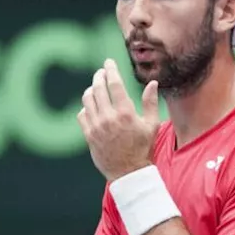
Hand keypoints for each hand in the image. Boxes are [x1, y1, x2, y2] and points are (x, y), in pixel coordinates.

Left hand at [78, 58, 160, 181]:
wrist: (128, 172)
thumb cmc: (143, 148)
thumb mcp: (152, 125)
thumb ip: (151, 102)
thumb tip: (152, 83)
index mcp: (126, 113)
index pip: (114, 84)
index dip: (110, 69)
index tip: (108, 62)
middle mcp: (109, 118)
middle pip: (98, 88)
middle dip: (99, 76)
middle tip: (101, 72)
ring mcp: (97, 127)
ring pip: (87, 99)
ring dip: (91, 89)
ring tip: (96, 87)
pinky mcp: (89, 135)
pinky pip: (82, 114)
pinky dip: (86, 107)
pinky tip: (92, 107)